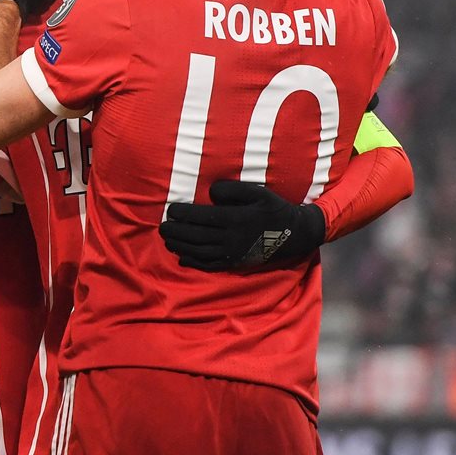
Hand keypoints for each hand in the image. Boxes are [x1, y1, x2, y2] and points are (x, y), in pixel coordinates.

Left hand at [159, 180, 325, 270]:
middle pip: (196, 236)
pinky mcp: (235, 263)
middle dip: (176, 231)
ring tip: (167, 239)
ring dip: (181, 246)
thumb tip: (211, 192)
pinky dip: (194, 262)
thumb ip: (234, 189)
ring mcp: (233, 253)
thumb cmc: (274, 209)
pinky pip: (210, 265)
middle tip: (162, 226)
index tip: (170, 210)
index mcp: (235, 219)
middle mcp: (231, 238)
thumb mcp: (258, 192)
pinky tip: (182, 257)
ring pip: (200, 251)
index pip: (202, 217)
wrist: (294, 234)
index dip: (183, 214)